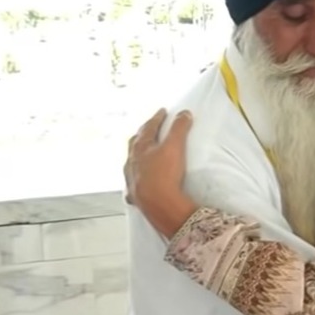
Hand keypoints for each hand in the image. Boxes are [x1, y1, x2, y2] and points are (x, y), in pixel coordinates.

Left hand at [124, 108, 196, 237]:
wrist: (158, 203)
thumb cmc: (165, 173)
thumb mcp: (175, 146)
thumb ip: (179, 128)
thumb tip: (184, 113)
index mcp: (141, 147)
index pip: (149, 127)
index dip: (157, 118)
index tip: (162, 112)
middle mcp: (132, 161)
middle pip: (135, 143)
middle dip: (143, 133)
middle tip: (149, 128)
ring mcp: (131, 178)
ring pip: (131, 162)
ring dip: (136, 155)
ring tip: (141, 152)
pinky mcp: (134, 194)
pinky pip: (132, 184)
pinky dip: (134, 180)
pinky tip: (136, 183)